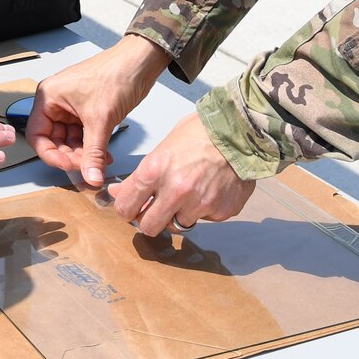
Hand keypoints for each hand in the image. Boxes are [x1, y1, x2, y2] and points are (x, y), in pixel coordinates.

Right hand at [27, 34, 170, 188]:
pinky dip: (93, 148)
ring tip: (99, 164)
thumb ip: (94, 153)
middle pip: (54, 140)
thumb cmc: (116, 74)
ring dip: (84, 155)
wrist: (139, 64)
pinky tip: (104, 156)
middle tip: (87, 168)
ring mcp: (72, 107)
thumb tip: (90, 177)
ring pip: (70, 141)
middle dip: (71, 156)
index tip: (69, 166)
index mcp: (49, 96)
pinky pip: (83, 136)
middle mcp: (57, 102)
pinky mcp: (87, 111)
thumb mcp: (100, 120)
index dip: (51, 155)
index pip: (37, 135)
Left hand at [107, 111, 254, 235]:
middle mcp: (176, 191)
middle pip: (149, 227)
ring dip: (178, 214)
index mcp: (155, 170)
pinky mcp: (221, 212)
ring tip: (187, 193)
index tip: (129, 209)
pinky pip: (203, 219)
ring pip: (177, 225)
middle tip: (153, 211)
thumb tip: (118, 192)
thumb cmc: (200, 134)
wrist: (240, 132)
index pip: (126, 206)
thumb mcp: (163, 148)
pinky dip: (203, 210)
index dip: (125, 210)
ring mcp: (200, 204)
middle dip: (148, 221)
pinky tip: (208, 190)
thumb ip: (141, 174)